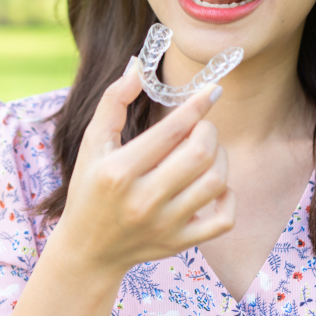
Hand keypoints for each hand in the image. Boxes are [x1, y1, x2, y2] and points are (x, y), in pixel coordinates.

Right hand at [53, 58, 235, 276]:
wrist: (88, 249)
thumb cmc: (89, 188)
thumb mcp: (91, 143)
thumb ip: (113, 102)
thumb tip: (137, 66)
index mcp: (118, 172)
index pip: (171, 131)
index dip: (196, 105)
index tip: (212, 90)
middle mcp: (143, 200)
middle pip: (200, 153)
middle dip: (208, 130)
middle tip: (201, 126)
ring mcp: (164, 224)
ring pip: (216, 181)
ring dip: (219, 157)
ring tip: (205, 151)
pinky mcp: (180, 243)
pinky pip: (224, 218)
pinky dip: (227, 196)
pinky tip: (213, 185)